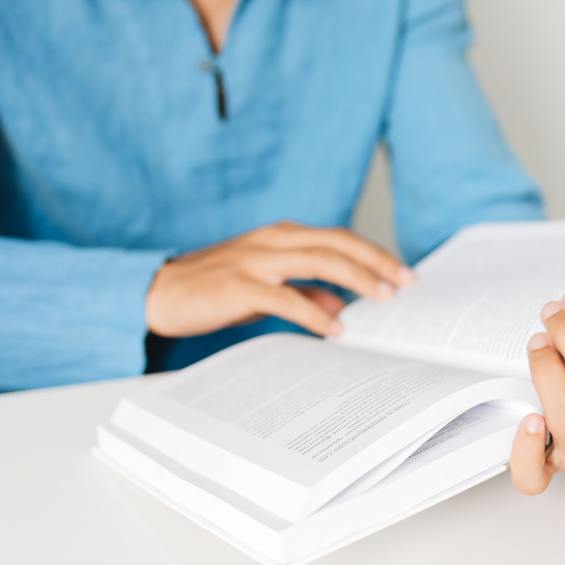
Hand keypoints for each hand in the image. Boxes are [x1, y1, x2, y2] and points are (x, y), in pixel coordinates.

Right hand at [146, 221, 412, 337]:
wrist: (158, 293)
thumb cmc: (216, 289)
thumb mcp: (266, 286)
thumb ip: (303, 291)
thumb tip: (341, 304)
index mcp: (282, 236)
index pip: (339, 238)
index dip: (374, 254)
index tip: (404, 273)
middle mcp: (273, 241)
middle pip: (337, 244)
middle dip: (376, 262)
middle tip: (407, 284)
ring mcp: (255, 261)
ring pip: (318, 261)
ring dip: (356, 279)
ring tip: (384, 299)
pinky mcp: (239, 287)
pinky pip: (285, 298)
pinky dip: (314, 312)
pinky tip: (335, 328)